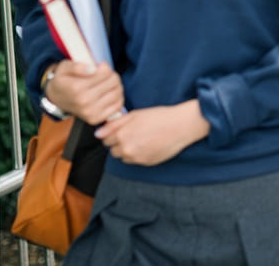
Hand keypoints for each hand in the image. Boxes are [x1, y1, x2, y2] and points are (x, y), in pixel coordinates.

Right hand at [44, 60, 123, 124]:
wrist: (57, 99)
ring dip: (116, 86)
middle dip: (112, 75)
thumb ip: (76, 66)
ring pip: (117, 94)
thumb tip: (91, 68)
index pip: (105, 74)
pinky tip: (110, 93)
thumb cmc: (64, 80)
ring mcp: (90, 112)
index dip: (105, 67)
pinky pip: (116, 107)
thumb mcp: (64, 67)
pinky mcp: (95, 119)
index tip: (100, 66)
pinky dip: (117, 98)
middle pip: (113, 82)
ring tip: (108, 83)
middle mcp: (84, 101)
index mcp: (77, 87)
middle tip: (106, 75)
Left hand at [94, 101, 209, 165]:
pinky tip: (147, 144)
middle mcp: (126, 149)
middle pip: (113, 150)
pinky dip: (137, 154)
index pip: (105, 140)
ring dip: (127, 149)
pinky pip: (134, 160)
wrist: (180, 126)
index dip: (112, 133)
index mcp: (121, 135)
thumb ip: (114, 124)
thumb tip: (99, 133)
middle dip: (119, 142)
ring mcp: (136, 158)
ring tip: (141, 139)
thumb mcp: (135, 114)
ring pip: (123, 156)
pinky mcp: (145, 163)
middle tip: (132, 133)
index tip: (120, 129)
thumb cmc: (159, 117)